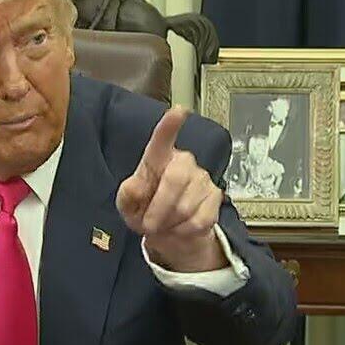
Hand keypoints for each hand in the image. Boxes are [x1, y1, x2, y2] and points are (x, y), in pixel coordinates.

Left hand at [116, 107, 228, 271]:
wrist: (169, 232)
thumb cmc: (145, 210)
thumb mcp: (128, 205)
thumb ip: (128, 196)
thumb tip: (134, 186)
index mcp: (158, 158)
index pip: (163, 139)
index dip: (170, 126)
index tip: (178, 111)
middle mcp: (183, 162)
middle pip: (175, 179)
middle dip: (159, 208)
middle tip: (148, 224)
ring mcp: (202, 178)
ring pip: (186, 206)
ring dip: (169, 223)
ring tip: (164, 224)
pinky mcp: (215, 197)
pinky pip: (199, 220)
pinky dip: (184, 231)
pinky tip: (179, 228)